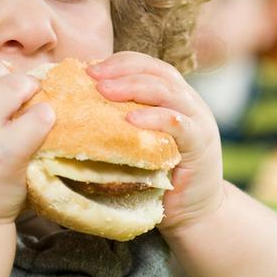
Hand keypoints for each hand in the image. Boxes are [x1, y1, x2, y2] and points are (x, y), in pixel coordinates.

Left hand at [87, 52, 224, 231]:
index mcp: (173, 97)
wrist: (194, 213)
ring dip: (133, 87)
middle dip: (122, 70)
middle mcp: (189, 103)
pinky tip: (131, 119)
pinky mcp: (201, 144)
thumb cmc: (158, 179)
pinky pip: (178, 123)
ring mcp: (198, 121)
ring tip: (104, 91)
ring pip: (168, 91)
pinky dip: (154, 117)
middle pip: (157, 72)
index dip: (120, 62)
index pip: (148, 66)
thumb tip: (75, 110)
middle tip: (92, 76)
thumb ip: (120, 123)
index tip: (89, 68)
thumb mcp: (138, 143)